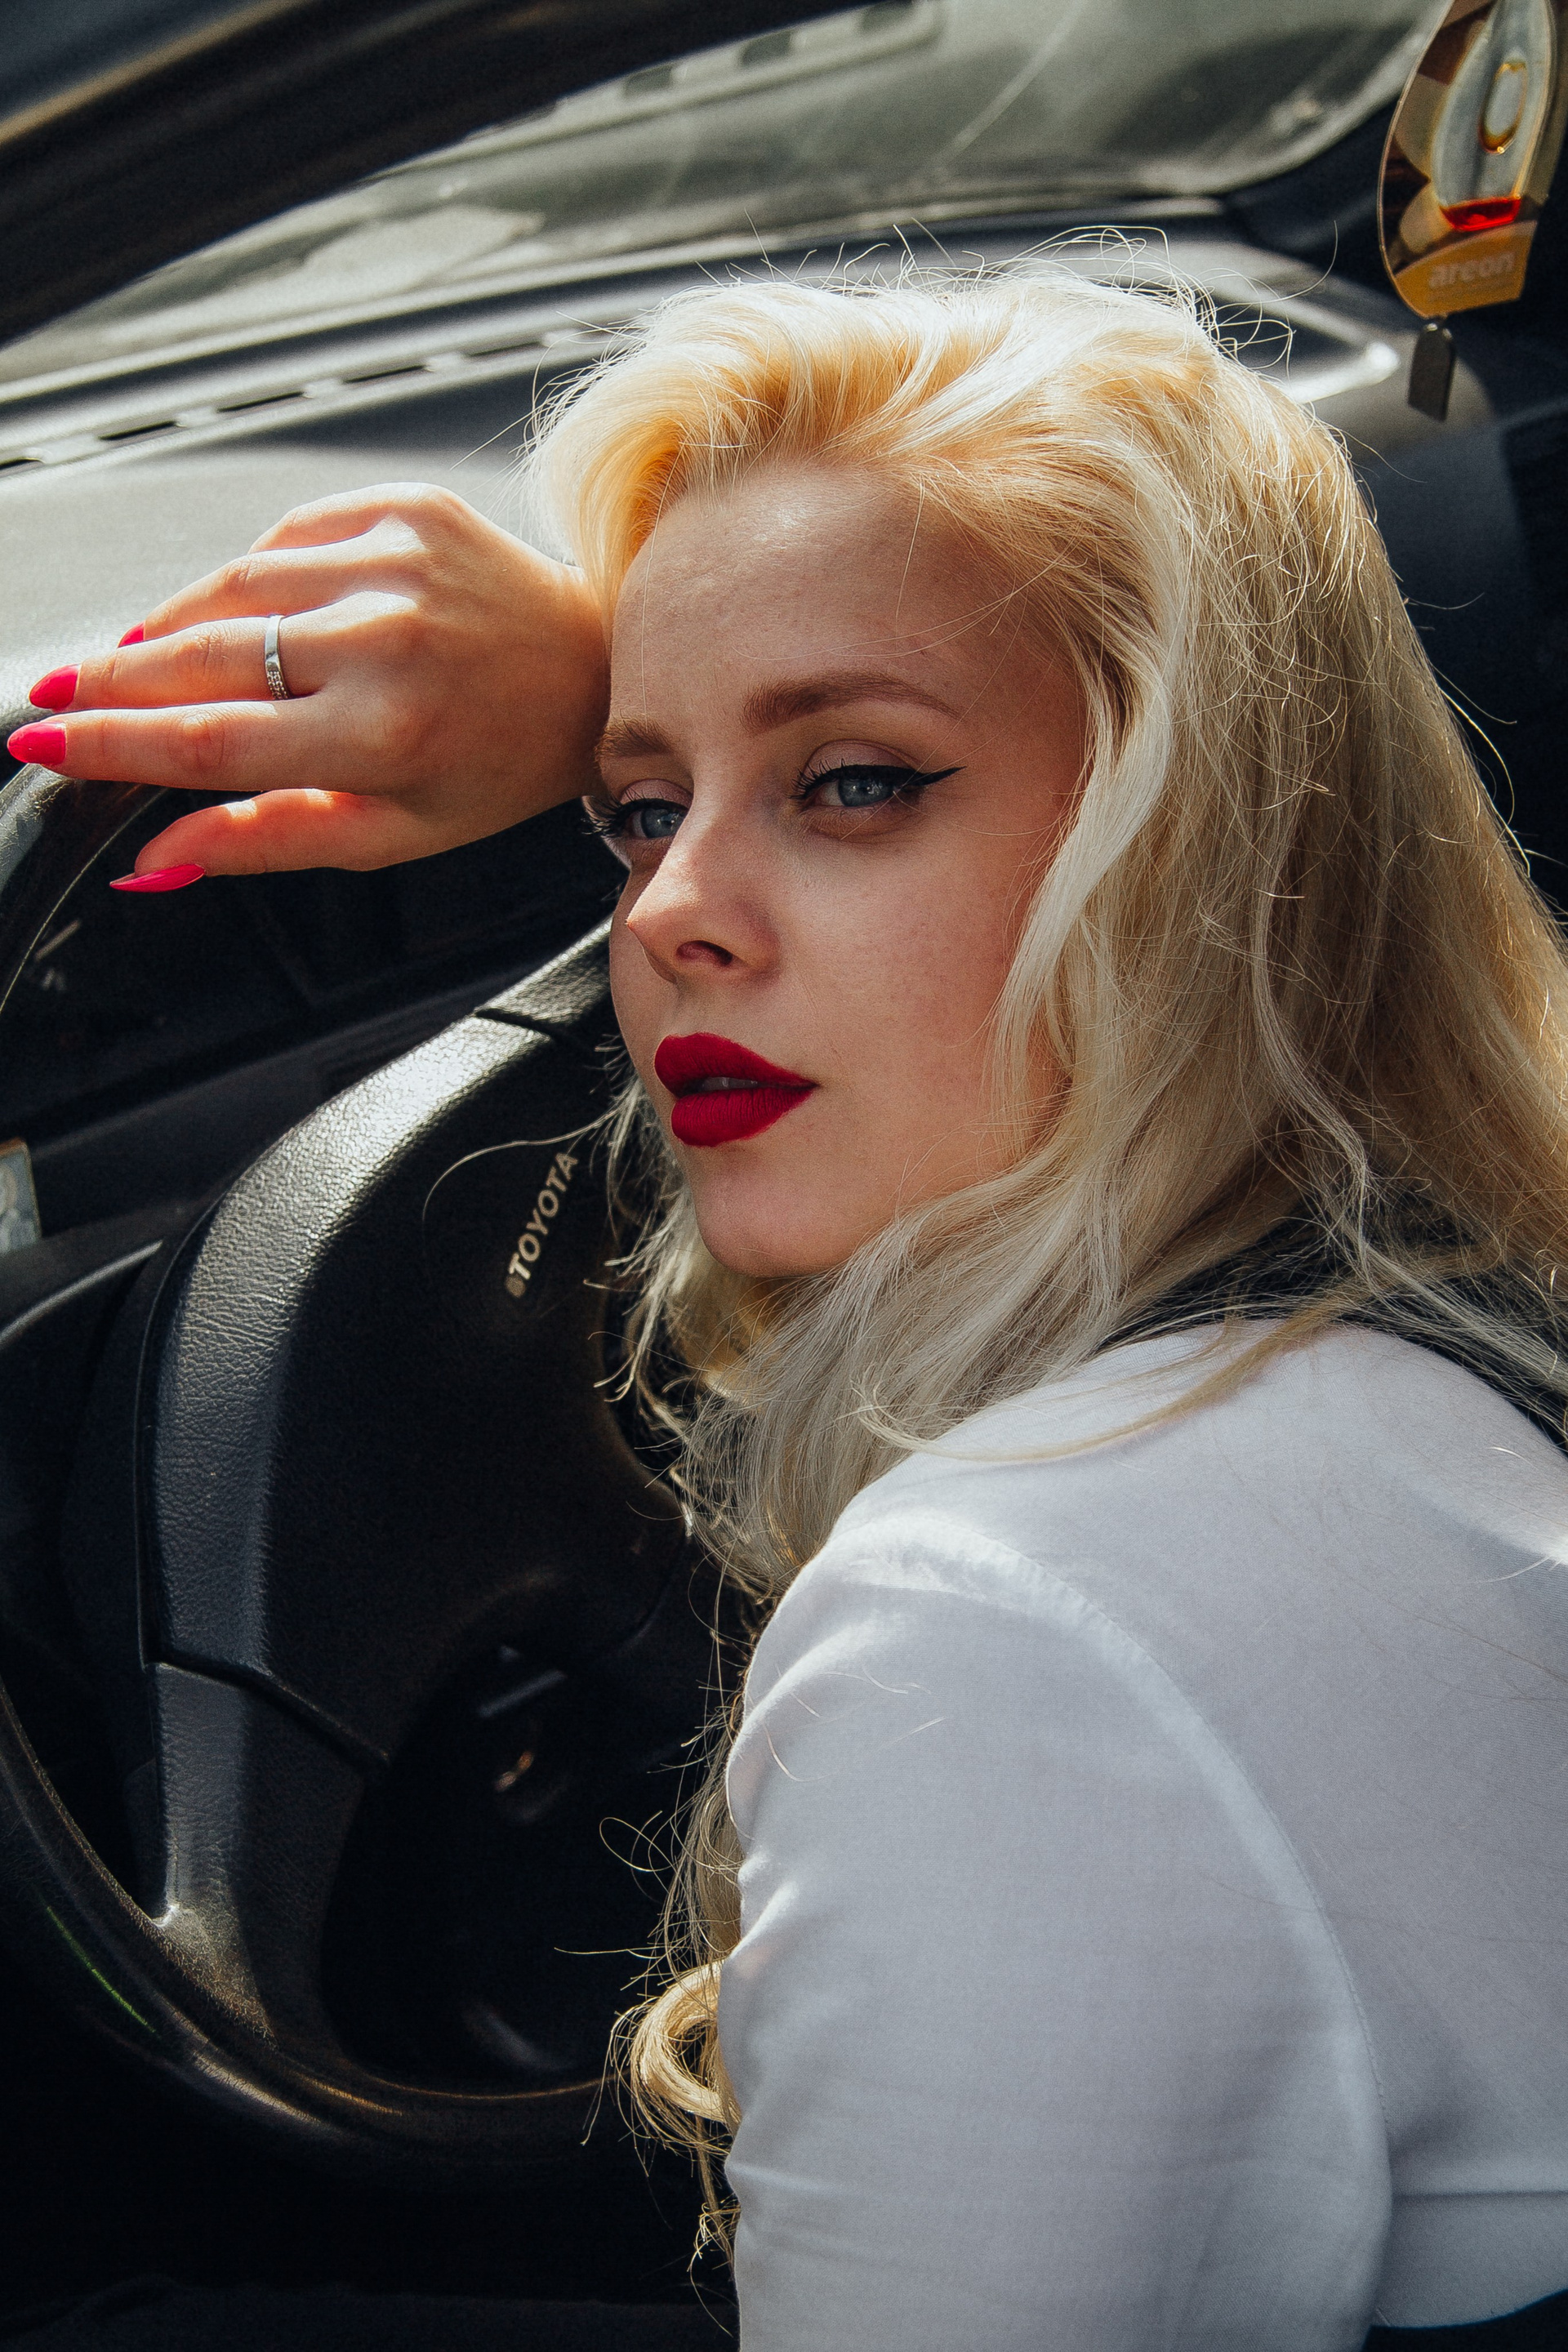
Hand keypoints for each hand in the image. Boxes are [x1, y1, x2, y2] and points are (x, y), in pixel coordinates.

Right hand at [8, 485, 608, 876]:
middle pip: (199, 656)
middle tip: (51, 702)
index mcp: (382, 733)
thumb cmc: (499, 764)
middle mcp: (384, 637)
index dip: (109, 744)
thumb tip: (153, 858)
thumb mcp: (392, 833)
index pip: (205, 740)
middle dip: (110, 681)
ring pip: (228, 587)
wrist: (592, 669)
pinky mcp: (398, 507)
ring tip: (126, 664)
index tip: (43, 745)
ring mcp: (391, 559)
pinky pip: (280, 537)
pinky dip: (243, 577)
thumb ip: (266, 841)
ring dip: (166, 627)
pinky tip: (229, 612)